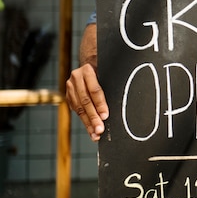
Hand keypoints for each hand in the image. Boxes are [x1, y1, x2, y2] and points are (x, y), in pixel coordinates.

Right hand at [66, 24, 108, 140]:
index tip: (105, 115)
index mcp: (87, 70)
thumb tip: (127, 97)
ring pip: (79, 108)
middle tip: (100, 129)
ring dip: (88, 123)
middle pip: (86, 101)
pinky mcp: (69, 96)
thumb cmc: (104, 69)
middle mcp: (76, 77)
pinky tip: (91, 131)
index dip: (100, 104)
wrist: (90, 63)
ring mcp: (70, 87)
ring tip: (96, 134)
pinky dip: (85, 122)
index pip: (95, 89)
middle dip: (93, 117)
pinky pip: (77, 111)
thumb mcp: (108, 72)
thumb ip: (112, 82)